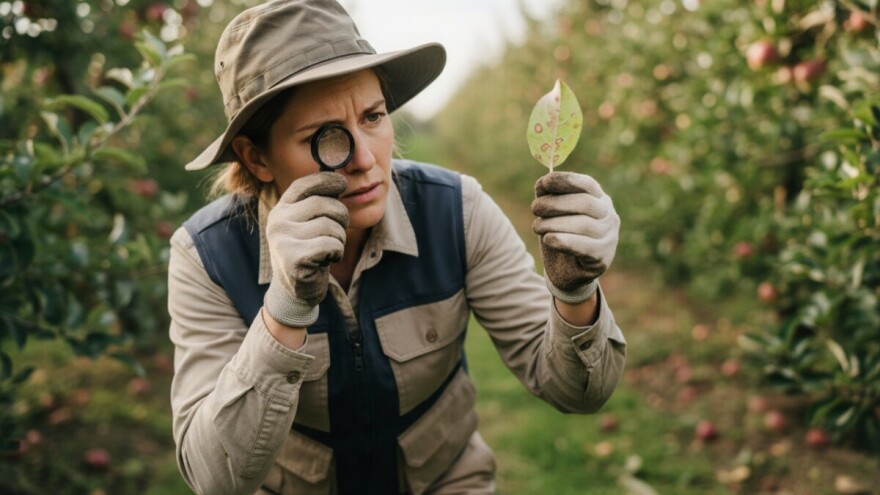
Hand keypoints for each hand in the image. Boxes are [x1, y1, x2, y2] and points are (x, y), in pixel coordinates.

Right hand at [264, 172, 347, 326]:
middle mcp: (278, 220)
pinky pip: (331, 245)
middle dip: (341, 218)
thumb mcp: (307, 224)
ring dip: (339, 239)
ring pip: (331, 226)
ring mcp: (283, 240)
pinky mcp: (293, 259)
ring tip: (329, 249)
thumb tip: (341, 176)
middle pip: (325, 204)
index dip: (327, 180)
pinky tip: (327, 260)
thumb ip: (317, 203)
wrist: (295, 291)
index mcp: (281, 208)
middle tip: (337, 232)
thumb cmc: (307, 252)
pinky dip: (336, 253)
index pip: (304, 184)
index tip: (341, 184)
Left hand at [531, 172, 618, 302]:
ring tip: (537, 227)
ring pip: (582, 225)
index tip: (545, 182)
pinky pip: (583, 247)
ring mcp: (609, 237)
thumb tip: (543, 183)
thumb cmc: (562, 234)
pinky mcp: (602, 258)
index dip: (567, 180)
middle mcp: (609, 216)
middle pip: (584, 203)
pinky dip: (563, 241)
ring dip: (554, 224)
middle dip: (555, 203)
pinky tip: (548, 239)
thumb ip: (549, 196)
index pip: (587, 184)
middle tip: (534, 208)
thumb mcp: (553, 213)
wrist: (568, 271)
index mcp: (599, 199)